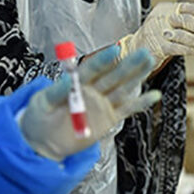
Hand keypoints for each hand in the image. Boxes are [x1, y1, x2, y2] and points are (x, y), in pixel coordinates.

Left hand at [21, 45, 159, 161]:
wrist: (43, 143)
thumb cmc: (39, 118)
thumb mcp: (42, 103)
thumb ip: (56, 92)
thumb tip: (67, 81)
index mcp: (76, 83)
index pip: (92, 68)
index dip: (103, 60)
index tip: (115, 50)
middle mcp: (92, 91)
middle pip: (113, 75)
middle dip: (128, 64)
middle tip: (144, 52)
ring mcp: (102, 105)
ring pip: (123, 88)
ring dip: (136, 76)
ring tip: (150, 62)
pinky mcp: (108, 119)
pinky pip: (127, 110)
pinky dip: (141, 103)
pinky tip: (154, 95)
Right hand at [119, 1, 193, 64]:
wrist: (136, 49)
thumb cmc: (159, 36)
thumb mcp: (172, 24)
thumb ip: (189, 23)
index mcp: (166, 8)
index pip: (191, 9)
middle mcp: (161, 17)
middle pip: (189, 21)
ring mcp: (157, 31)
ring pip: (185, 35)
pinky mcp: (156, 46)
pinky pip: (178, 47)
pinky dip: (190, 49)